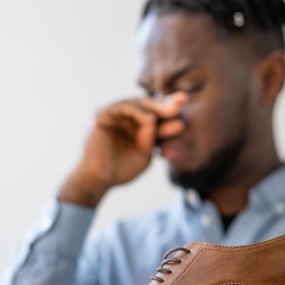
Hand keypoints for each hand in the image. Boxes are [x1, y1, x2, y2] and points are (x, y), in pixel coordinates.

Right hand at [58, 93, 186, 206]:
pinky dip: (137, 111)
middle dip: (165, 103)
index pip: (154, 113)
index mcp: (136, 124)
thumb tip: (154, 119)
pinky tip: (151, 118)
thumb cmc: (121, 170)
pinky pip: (122, 108)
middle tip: (182, 102)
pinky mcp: (101, 115)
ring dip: (156, 107)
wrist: (98, 182)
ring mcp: (113, 114)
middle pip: (147, 105)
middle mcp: (124, 116)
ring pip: (137, 103)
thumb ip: (151, 139)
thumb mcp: (144, 155)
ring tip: (174, 111)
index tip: (186, 105)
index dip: (168, 108)